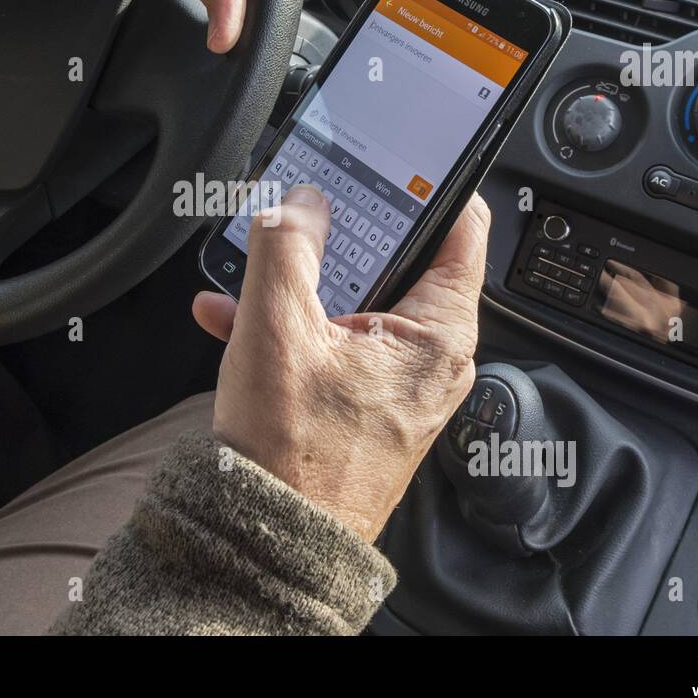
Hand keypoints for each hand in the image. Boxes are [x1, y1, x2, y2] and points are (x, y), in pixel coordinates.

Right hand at [193, 185, 490, 540]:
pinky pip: (338, 341)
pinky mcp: (369, 402)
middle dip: (343, 233)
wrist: (272, 543)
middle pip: (401, 260)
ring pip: (358, 301)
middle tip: (306, 206)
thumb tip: (300, 202)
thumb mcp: (277, 332)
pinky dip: (295, 324)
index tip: (400, 154)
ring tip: (253, 268)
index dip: (430, 181)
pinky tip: (236, 317)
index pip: (461, 227)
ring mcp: (400, 382)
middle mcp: (432, 358)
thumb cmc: (291, 460)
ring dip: (303, 280)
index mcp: (437, 334)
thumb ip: (287, 248)